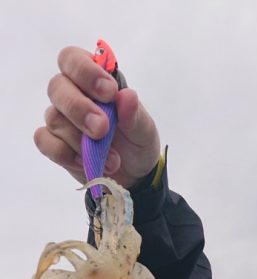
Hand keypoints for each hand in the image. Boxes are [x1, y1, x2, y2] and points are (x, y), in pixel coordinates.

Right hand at [34, 46, 160, 189]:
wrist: (134, 173)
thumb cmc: (135, 140)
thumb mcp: (143, 127)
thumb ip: (134, 113)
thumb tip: (127, 96)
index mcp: (91, 78)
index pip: (73, 59)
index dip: (85, 72)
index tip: (109, 93)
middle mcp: (71, 93)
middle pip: (57, 87)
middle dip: (79, 108)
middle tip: (102, 129)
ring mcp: (61, 119)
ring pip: (54, 119)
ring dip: (80, 140)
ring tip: (111, 159)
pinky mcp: (55, 144)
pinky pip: (45, 142)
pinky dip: (65, 154)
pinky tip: (85, 162)